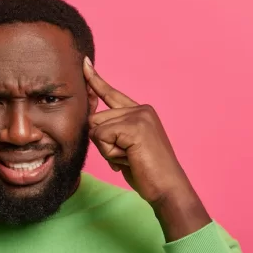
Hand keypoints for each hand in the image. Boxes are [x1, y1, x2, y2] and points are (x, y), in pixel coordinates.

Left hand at [83, 57, 209, 239]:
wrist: (167, 188)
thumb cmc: (146, 172)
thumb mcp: (125, 148)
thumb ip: (111, 133)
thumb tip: (89, 122)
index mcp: (141, 112)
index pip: (111, 94)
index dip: (95, 80)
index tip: (85, 64)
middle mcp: (141, 109)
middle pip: (95, 118)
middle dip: (102, 143)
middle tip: (126, 157)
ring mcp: (139, 116)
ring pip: (96, 128)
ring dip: (106, 150)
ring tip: (129, 158)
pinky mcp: (134, 126)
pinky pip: (101, 137)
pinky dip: (110, 153)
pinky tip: (129, 159)